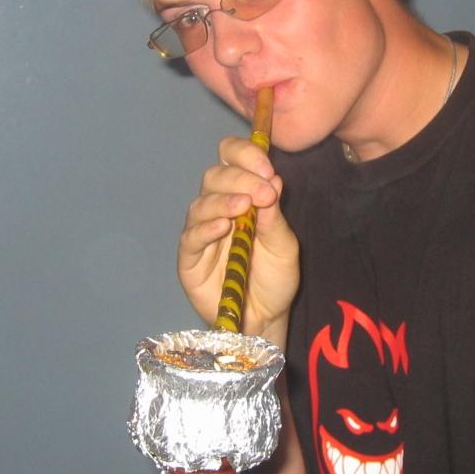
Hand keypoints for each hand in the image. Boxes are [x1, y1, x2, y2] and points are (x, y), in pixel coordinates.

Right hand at [178, 135, 298, 346]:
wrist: (266, 318)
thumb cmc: (275, 278)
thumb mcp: (284, 246)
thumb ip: (275, 217)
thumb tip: (273, 180)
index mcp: (241, 195)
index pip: (231, 159)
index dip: (245, 155)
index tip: (267, 168)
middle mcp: (217, 208)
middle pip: (214, 176)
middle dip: (239, 178)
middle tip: (264, 192)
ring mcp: (201, 233)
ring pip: (200, 203)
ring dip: (223, 200)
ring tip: (244, 206)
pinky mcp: (190, 259)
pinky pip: (191, 237)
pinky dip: (206, 228)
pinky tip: (223, 228)